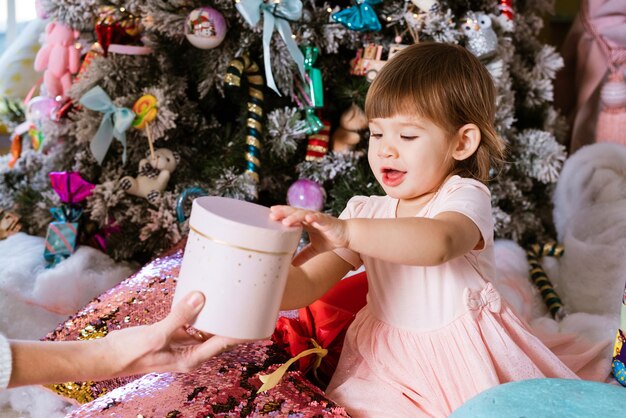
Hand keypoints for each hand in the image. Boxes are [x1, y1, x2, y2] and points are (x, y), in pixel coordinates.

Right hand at [106, 292, 245, 375]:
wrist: (108, 357)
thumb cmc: (131, 352)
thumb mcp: (157, 333)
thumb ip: (179, 316)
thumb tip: (200, 297)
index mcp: (191, 358)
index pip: (224, 344)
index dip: (241, 333)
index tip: (256, 321)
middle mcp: (190, 353)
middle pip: (219, 337)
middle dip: (233, 323)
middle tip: (248, 304)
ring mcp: (182, 345)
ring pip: (207, 330)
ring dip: (217, 317)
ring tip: (232, 299)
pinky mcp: (173, 336)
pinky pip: (193, 324)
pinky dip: (200, 313)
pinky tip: (203, 299)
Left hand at [270, 205, 349, 265]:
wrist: (348, 236)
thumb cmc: (331, 239)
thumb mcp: (315, 249)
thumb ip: (304, 254)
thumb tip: (292, 264)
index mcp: (306, 222)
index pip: (290, 216)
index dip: (281, 215)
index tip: (269, 216)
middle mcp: (310, 218)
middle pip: (294, 212)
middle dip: (283, 212)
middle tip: (271, 214)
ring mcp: (318, 218)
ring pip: (304, 214)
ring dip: (295, 216)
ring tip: (285, 221)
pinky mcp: (327, 221)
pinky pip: (319, 218)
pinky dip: (314, 217)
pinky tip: (308, 219)